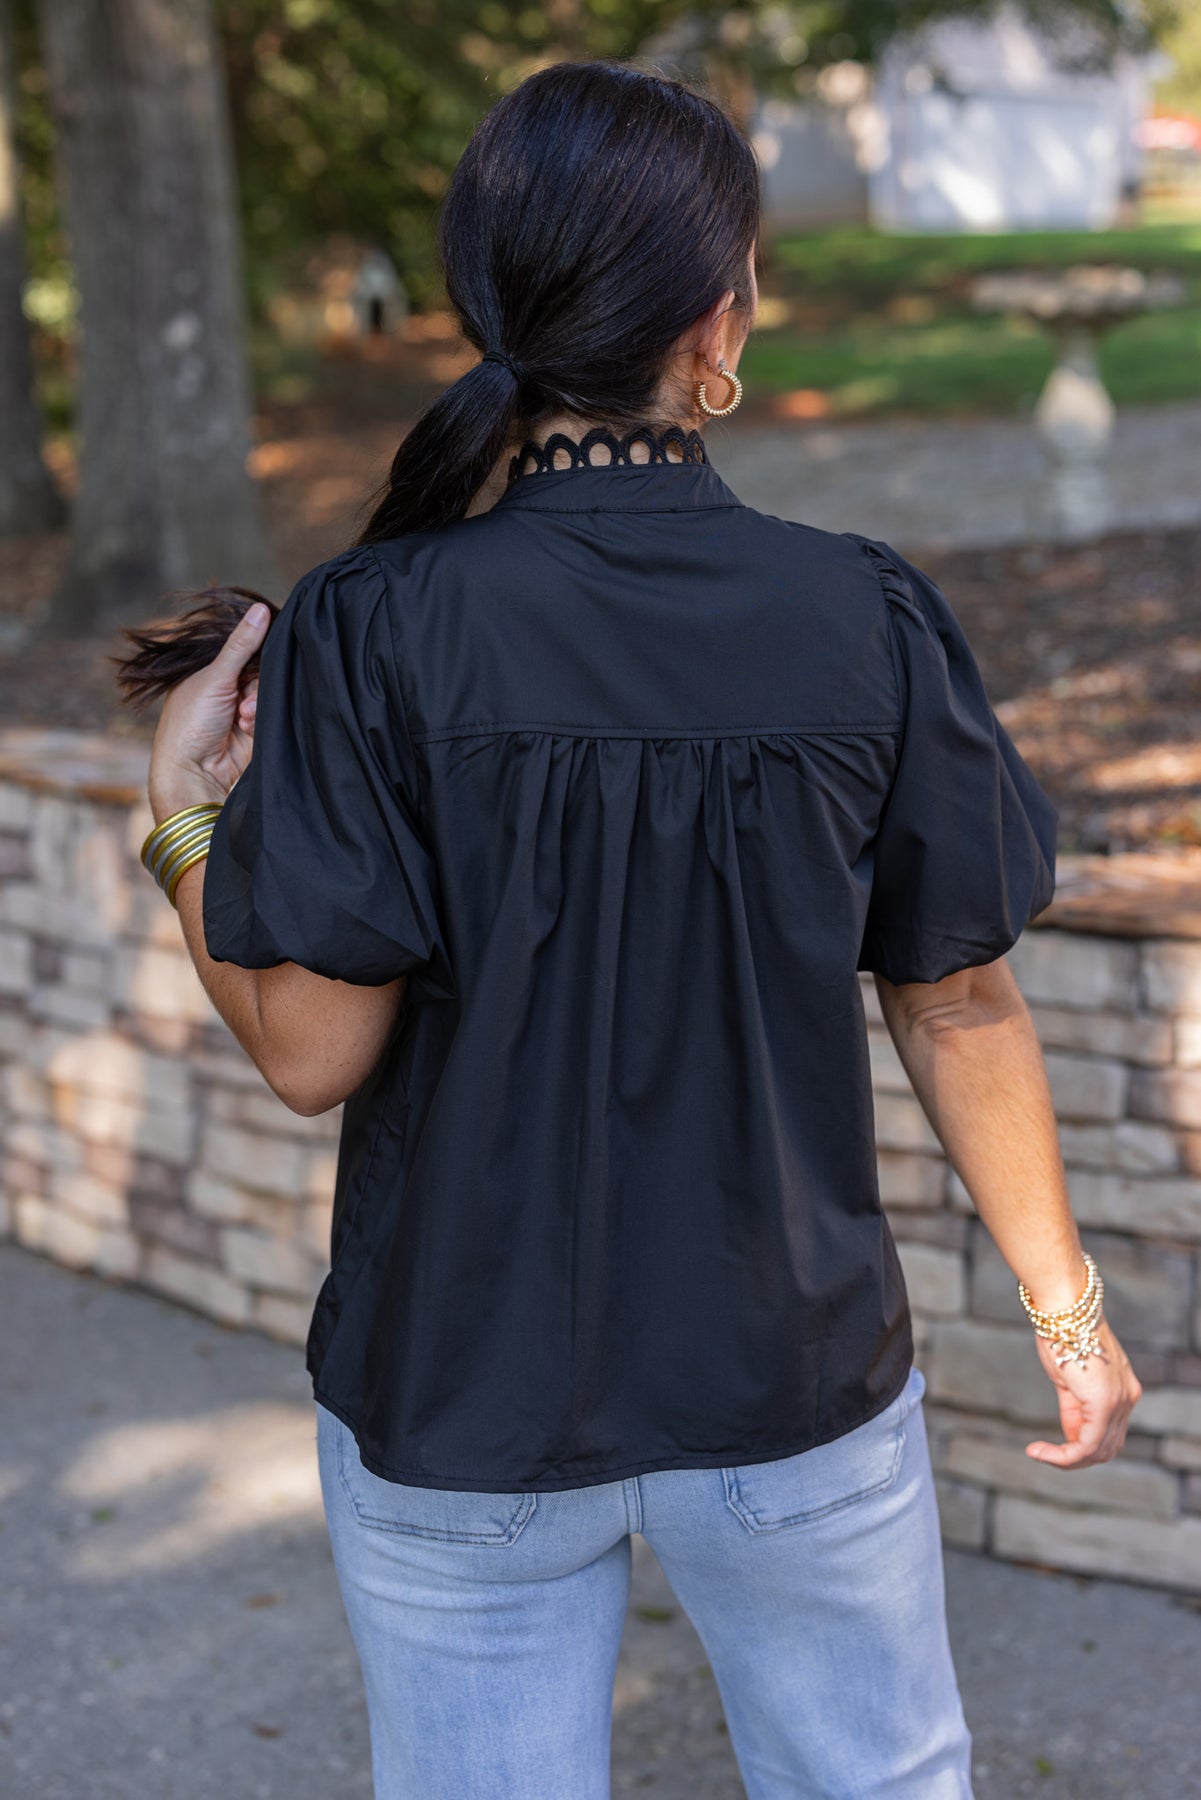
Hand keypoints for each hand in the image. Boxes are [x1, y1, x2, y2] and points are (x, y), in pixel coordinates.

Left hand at [148, 603, 269, 821]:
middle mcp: (226, 690)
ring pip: (268, 693)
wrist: (195, 774)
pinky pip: (271, 714)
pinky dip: (261, 719)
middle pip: (260, 672)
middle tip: (242, 699)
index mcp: (209, 673)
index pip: (243, 651)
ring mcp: (241, 711)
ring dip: (257, 704)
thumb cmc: (190, 724)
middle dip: (254, 685)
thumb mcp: (215, 677)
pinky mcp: (256, 731)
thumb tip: (261, 609)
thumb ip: (242, 645)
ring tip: (243, 718)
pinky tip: (248, 727)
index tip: (266, 648)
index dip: (255, 651)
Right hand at [1024, 1314, 1141, 1468]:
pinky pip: (1086, 1445)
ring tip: (1039, 1453)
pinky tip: (1039, 1451)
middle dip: (1075, 1458)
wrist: (1064, 1306)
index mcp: (1124, 1389)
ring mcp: (1119, 1402)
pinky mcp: (1104, 1404)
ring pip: (1098, 1451)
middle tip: (1044, 1454)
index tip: (1049, 1446)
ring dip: (1067, 1460)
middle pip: (1107, 1447)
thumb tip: (1071, 1436)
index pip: (1108, 1433)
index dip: (1079, 1446)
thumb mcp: (1068, 1378)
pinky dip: (1063, 1455)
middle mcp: (1128, 1398)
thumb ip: (1075, 1408)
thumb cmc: (1062, 1333)